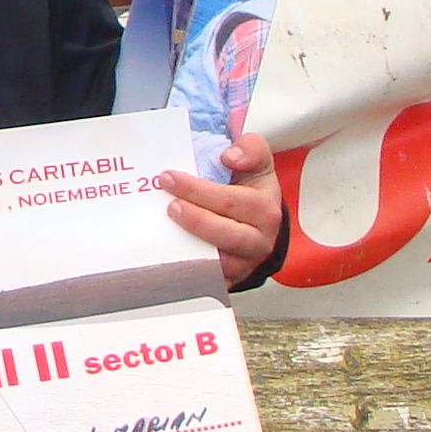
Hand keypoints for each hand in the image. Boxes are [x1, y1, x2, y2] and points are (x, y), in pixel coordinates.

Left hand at [161, 130, 286, 286]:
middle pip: (225, 233)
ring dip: (189, 246)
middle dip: (192, 217)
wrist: (260, 227)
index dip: (200, 190)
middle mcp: (258, 240)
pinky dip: (188, 272)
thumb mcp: (259, 164)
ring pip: (218, 263)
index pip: (232, 201)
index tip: (169, 176)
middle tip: (166, 202)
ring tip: (166, 228)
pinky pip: (208, 282)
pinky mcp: (229, 281)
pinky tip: (167, 258)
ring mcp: (244, 264)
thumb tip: (231, 156)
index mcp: (264, 210)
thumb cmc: (252, 191)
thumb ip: (251, 149)